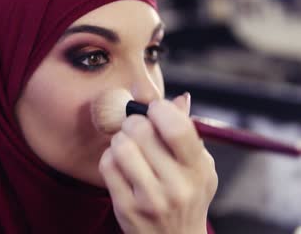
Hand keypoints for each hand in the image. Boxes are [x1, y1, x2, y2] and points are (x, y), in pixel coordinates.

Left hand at [99, 93, 217, 233]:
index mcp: (198, 170)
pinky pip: (107, 164)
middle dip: (135, 122)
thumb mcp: (199, 167)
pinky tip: (119, 163)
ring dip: (120, 139)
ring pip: (121, 145)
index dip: (159, 109)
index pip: (176, 127)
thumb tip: (180, 97)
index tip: (154, 110)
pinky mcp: (126, 208)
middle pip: (141, 130)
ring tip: (128, 146)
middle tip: (137, 128)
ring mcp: (150, 199)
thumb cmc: (187, 195)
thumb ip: (188, 132)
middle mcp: (176, 186)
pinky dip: (110, 157)